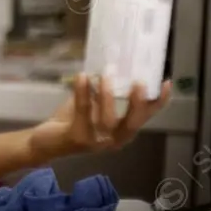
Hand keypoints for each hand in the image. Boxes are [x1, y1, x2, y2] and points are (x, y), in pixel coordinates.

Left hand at [30, 74, 171, 159]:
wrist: (44, 142)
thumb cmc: (71, 122)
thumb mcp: (91, 106)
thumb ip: (102, 94)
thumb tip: (112, 67)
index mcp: (121, 132)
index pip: (144, 118)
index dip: (157, 103)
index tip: (166, 84)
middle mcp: (113, 140)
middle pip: (132, 124)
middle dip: (137, 104)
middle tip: (139, 82)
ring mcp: (96, 142)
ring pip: (109, 120)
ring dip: (107, 95)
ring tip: (104, 75)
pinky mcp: (78, 138)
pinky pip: (84, 113)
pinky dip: (83, 93)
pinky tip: (81, 77)